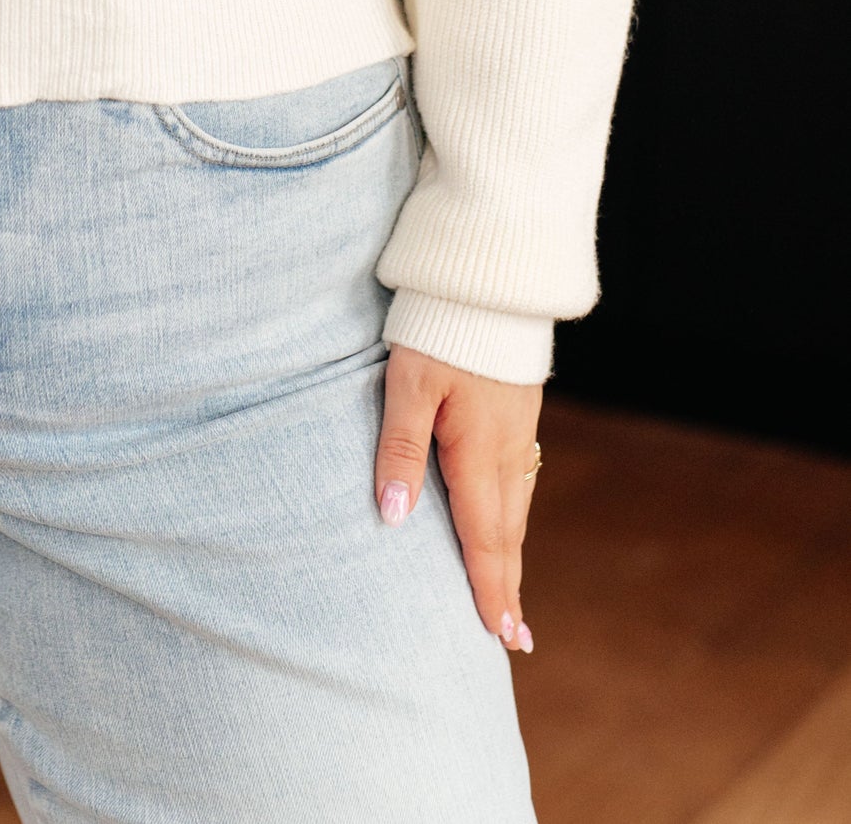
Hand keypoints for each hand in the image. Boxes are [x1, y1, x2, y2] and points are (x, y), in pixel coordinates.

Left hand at [375, 345, 540, 652]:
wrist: (491, 276)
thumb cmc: (439, 325)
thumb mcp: (408, 382)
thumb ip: (399, 449)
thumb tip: (395, 517)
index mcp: (479, 450)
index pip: (484, 538)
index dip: (491, 589)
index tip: (500, 637)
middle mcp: (507, 448)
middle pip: (507, 532)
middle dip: (508, 584)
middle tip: (512, 638)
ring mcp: (519, 428)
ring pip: (516, 507)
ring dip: (512, 552)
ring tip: (509, 592)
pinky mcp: (519, 409)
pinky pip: (519, 478)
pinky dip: (513, 514)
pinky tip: (506, 520)